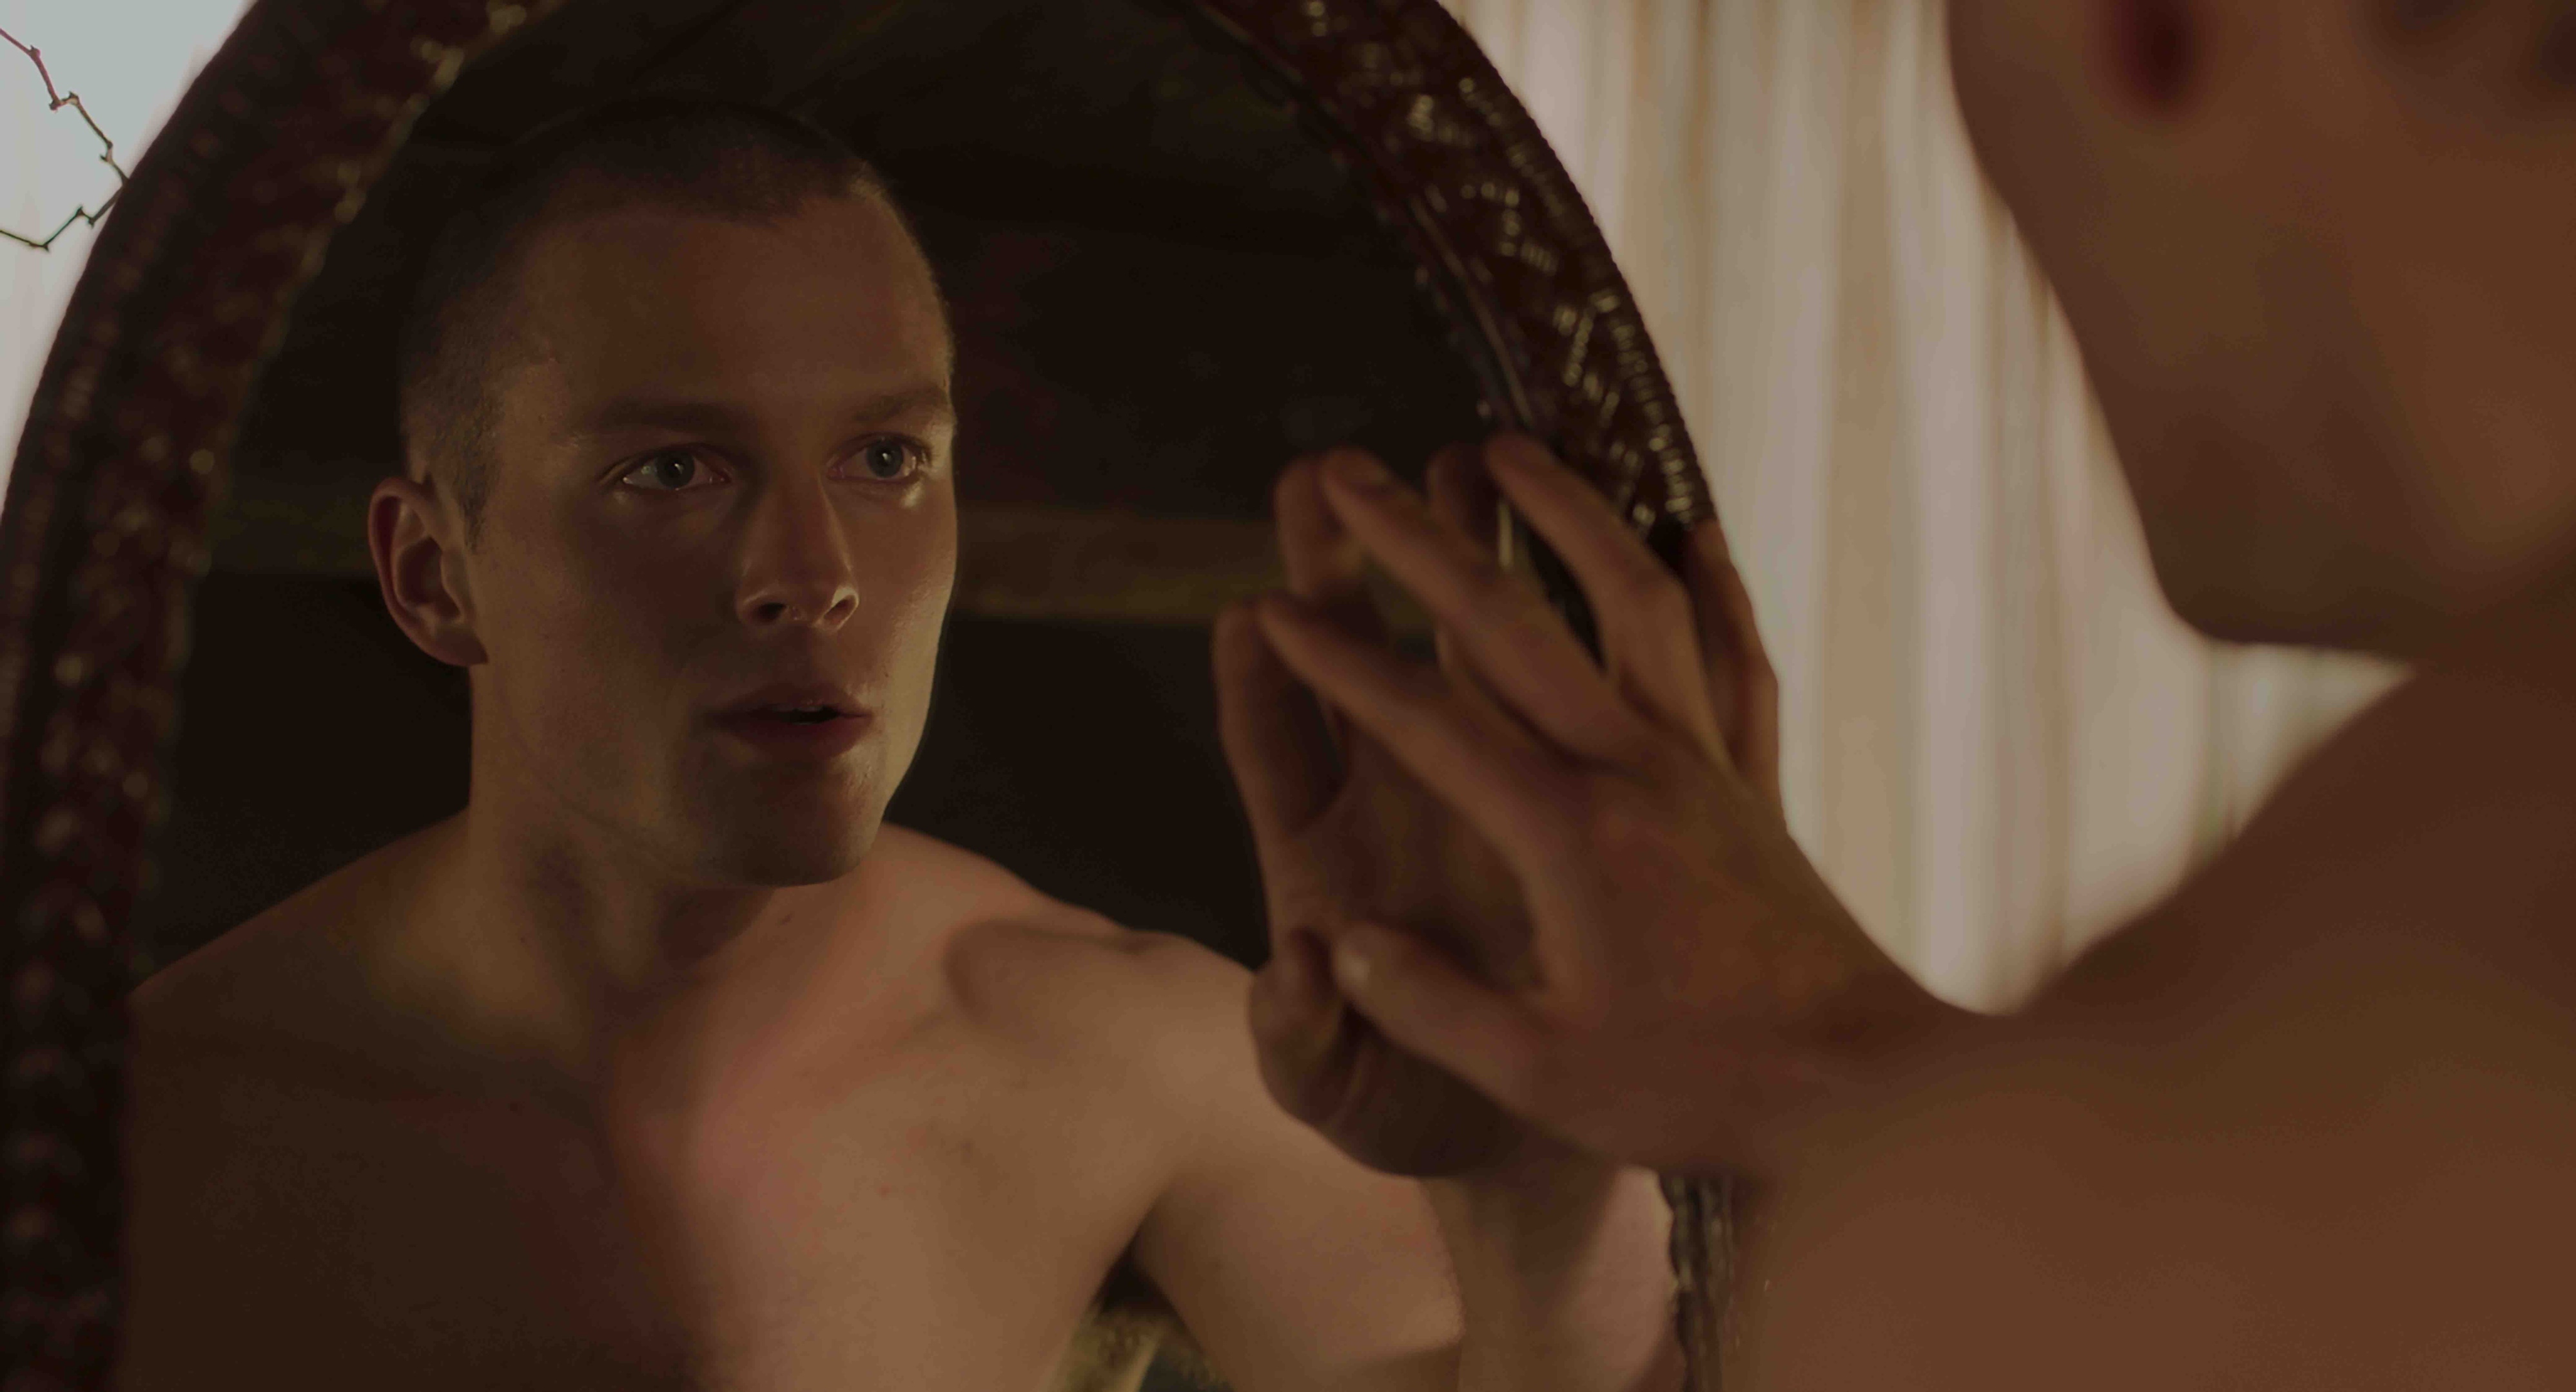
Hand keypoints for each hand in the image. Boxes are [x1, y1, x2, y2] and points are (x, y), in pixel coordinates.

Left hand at [1218, 443, 1577, 1178]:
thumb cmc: (1408, 1114)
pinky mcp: (1553, 804)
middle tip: (1324, 470)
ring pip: (1459, 648)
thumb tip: (1293, 967)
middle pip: (1352, 658)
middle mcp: (1389, 800)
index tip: (1249, 616)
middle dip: (1335, 564)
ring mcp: (1473, 790)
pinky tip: (1602, 547)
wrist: (1520, 1131)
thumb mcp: (1342, 1098)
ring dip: (1455, 553)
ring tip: (1466, 455)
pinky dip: (1571, 625)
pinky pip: (1557, 697)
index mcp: (1321, 858)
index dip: (1259, 684)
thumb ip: (1300, 1042)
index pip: (1273, 747)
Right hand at [1221, 435, 1950, 1176]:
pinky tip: (1693, 534)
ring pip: (1630, 599)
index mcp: (1562, 835)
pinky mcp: (1754, 783)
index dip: (1338, 661)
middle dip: (1414, 538)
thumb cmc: (1695, 1092)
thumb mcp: (1538, 1074)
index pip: (1425, 718)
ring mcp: (1703, 764)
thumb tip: (1337, 946)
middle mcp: (1632, 771)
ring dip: (1562, 511)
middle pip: (1508, 621)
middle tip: (1345, 470)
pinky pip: (1735, 660)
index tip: (1268, 607)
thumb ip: (1426, 1005)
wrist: (1859, 1092)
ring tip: (1505, 444)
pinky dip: (1714, 589)